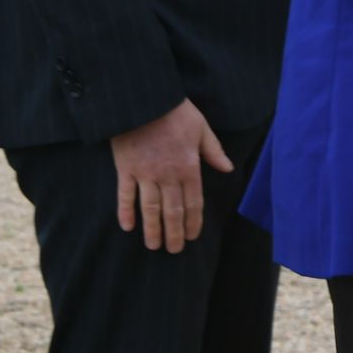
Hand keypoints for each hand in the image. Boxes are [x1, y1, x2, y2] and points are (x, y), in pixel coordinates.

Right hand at [110, 99, 232, 252]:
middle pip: (172, 211)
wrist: (145, 102)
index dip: (193, 221)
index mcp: (189, 166)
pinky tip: (127, 227)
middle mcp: (167, 175)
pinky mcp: (125, 169)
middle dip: (174, 233)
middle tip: (174, 250)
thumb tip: (228, 168)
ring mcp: (144, 174)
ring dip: (152, 229)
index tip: (193, 237)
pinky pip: (125, 195)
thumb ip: (214, 151)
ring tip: (154, 246)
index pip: (193, 201)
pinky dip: (125, 212)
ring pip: (150, 208)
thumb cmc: (177, 113)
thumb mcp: (202, 129)